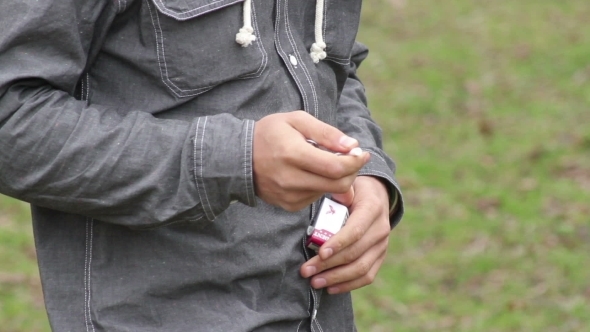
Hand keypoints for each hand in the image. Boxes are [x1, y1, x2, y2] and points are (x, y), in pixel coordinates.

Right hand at [253, 111, 369, 210]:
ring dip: (336, 178)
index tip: (363, 153)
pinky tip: (311, 173)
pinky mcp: (289, 205)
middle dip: (352, 172)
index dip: (355, 162)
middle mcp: (291, 179)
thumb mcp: (296, 120)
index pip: (336, 167)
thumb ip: (326, 132)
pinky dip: (321, 185)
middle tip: (353, 159)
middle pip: (337, 184)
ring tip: (325, 161)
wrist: (239, 157)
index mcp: (293, 154)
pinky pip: (316, 197)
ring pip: (328, 191)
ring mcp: (289, 195)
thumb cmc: (270, 133)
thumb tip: (352, 145)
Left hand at [300, 176, 390, 293]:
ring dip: (336, 278)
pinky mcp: (380, 256)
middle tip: (306, 271)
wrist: (377, 195)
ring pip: (361, 268)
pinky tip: (331, 288)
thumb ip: (337, 193)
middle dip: (328, 264)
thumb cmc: (354, 191)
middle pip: (355, 253)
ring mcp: (382, 245)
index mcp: (372, 208)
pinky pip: (367, 276)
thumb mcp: (347, 186)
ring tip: (314, 281)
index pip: (355, 230)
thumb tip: (320, 193)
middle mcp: (381, 228)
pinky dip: (348, 284)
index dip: (338, 243)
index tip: (319, 253)